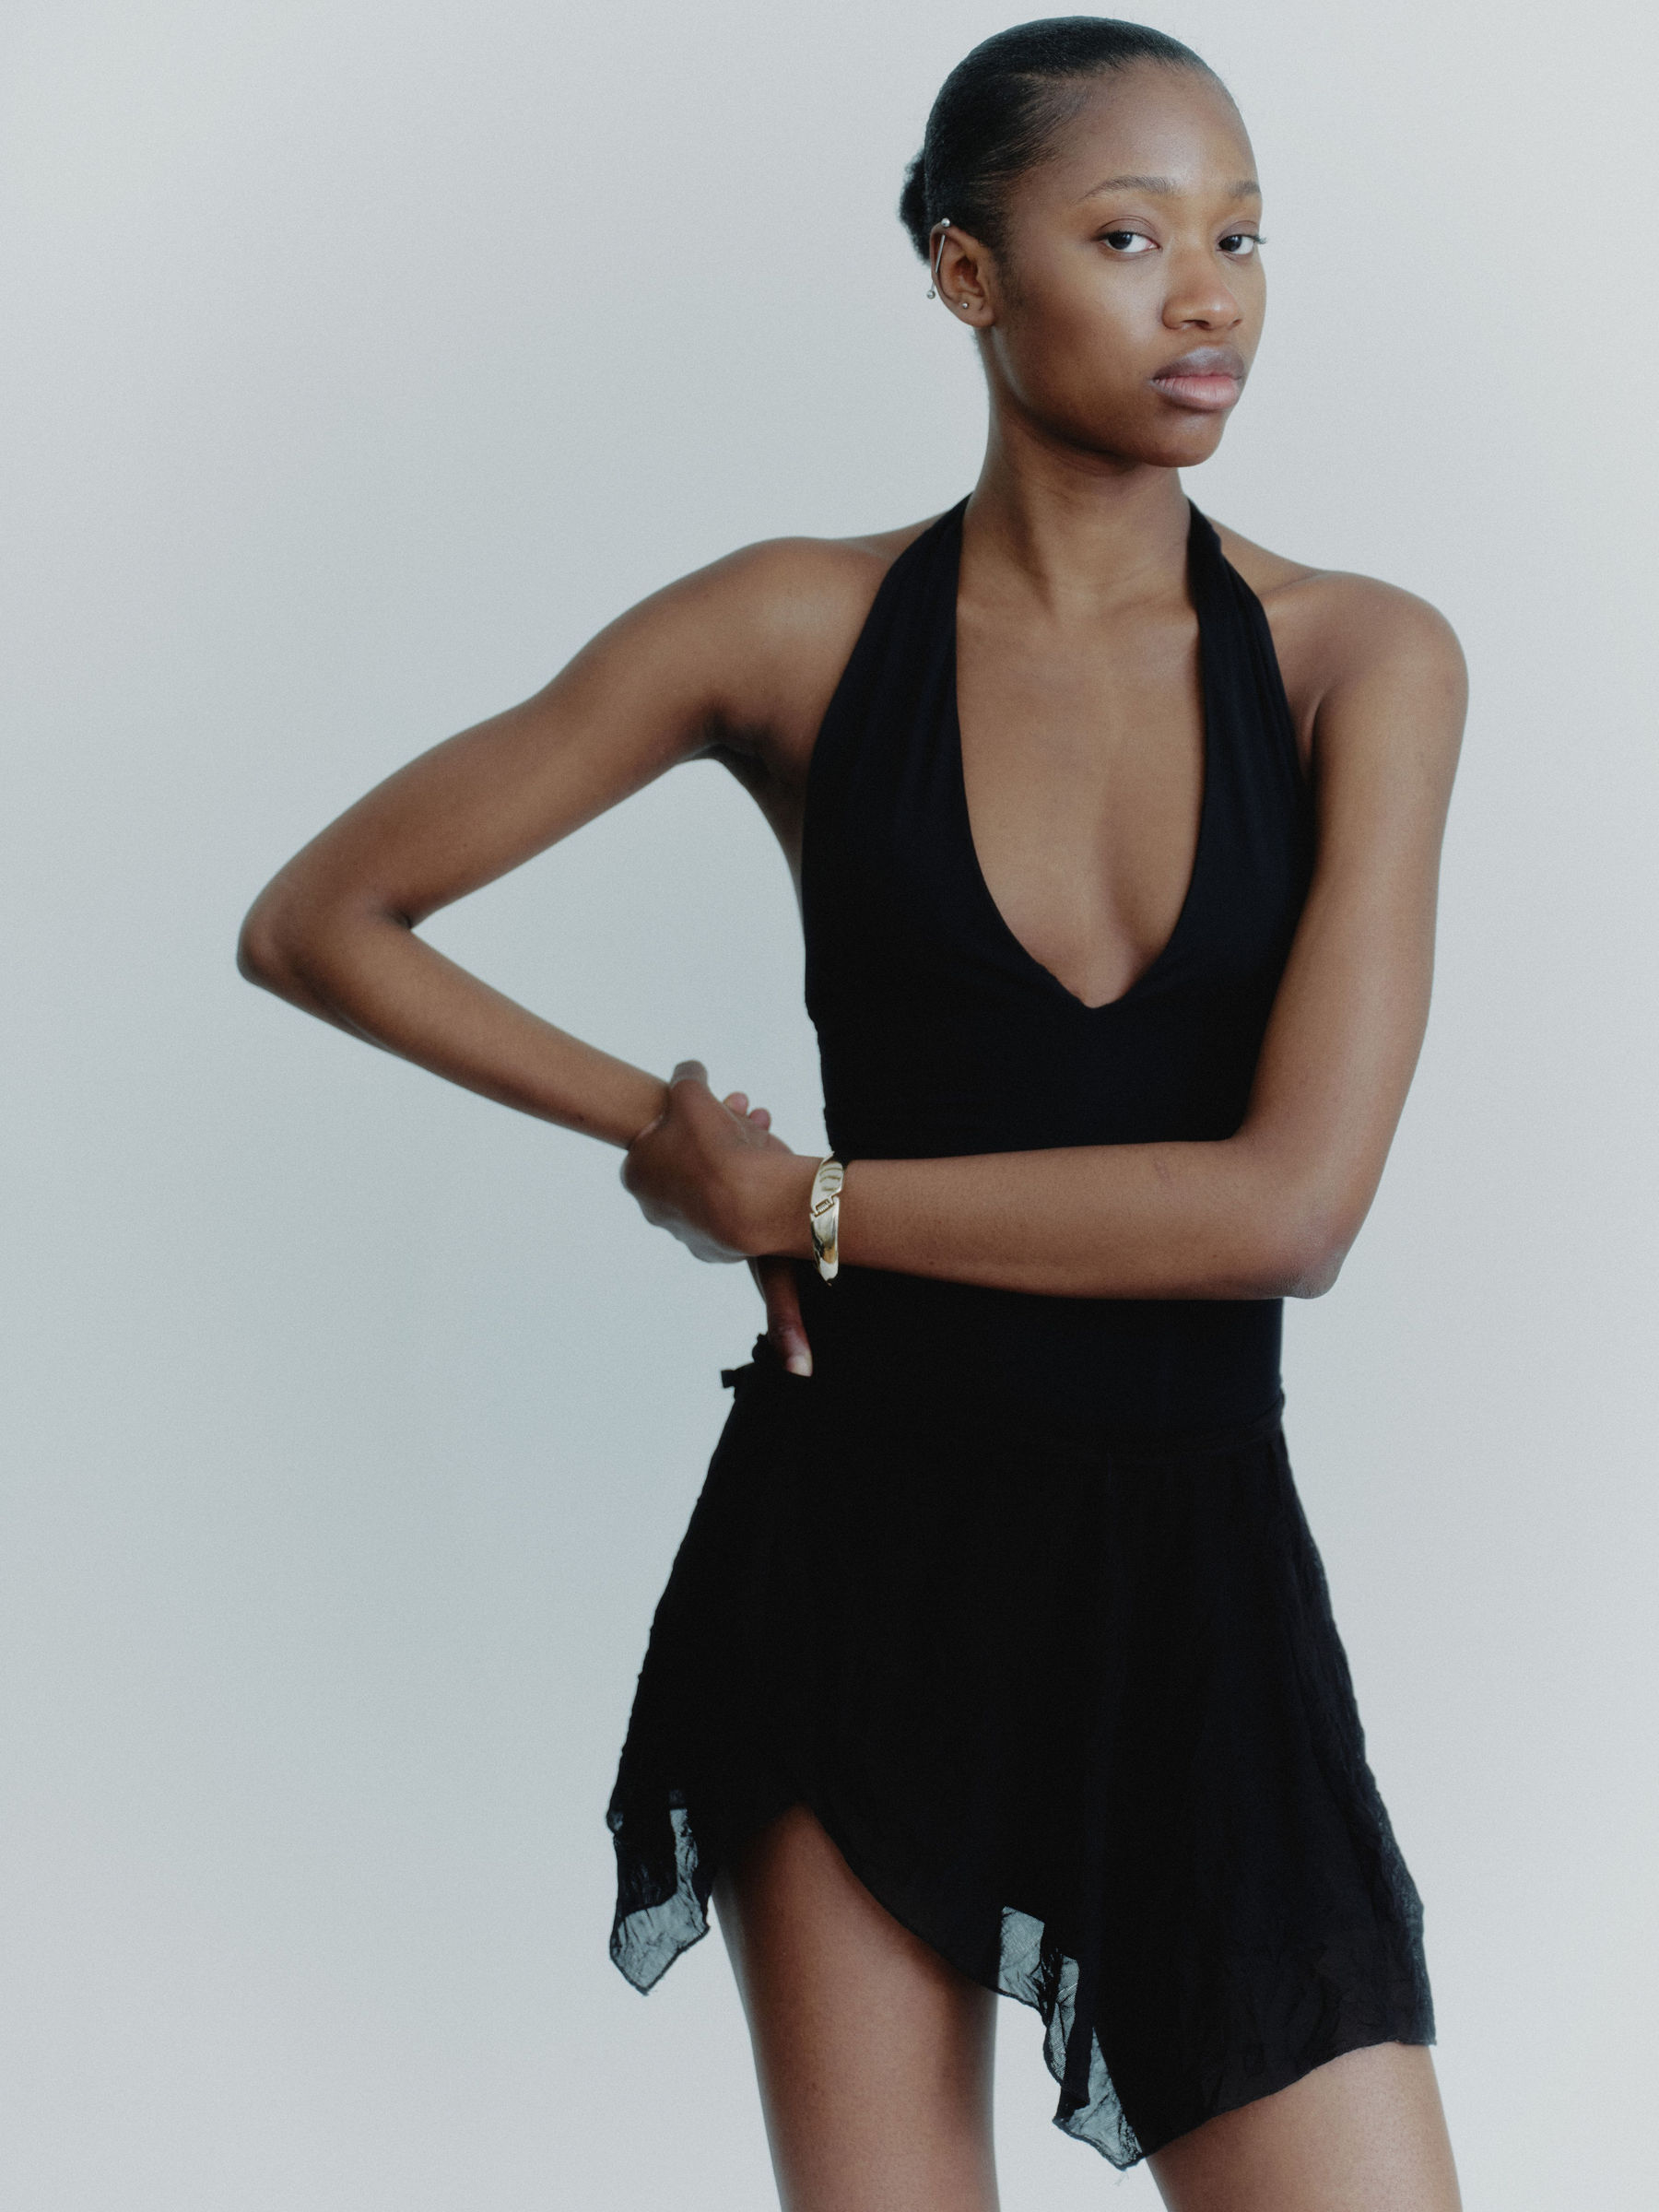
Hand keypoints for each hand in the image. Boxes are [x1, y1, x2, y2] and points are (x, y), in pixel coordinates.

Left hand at [620, 1060, 816, 1372]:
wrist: (753, 1206)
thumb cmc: (712, 1148)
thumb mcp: (690, 1092)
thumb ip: (685, 1075)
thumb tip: (689, 1069)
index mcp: (635, 1173)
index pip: (660, 1134)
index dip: (690, 1112)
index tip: (716, 1101)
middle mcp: (654, 1207)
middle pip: (690, 1156)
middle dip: (718, 1126)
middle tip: (743, 1108)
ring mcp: (686, 1231)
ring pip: (714, 1180)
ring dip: (738, 1149)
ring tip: (764, 1126)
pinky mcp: (717, 1249)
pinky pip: (735, 1206)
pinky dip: (750, 1185)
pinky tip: (768, 1167)